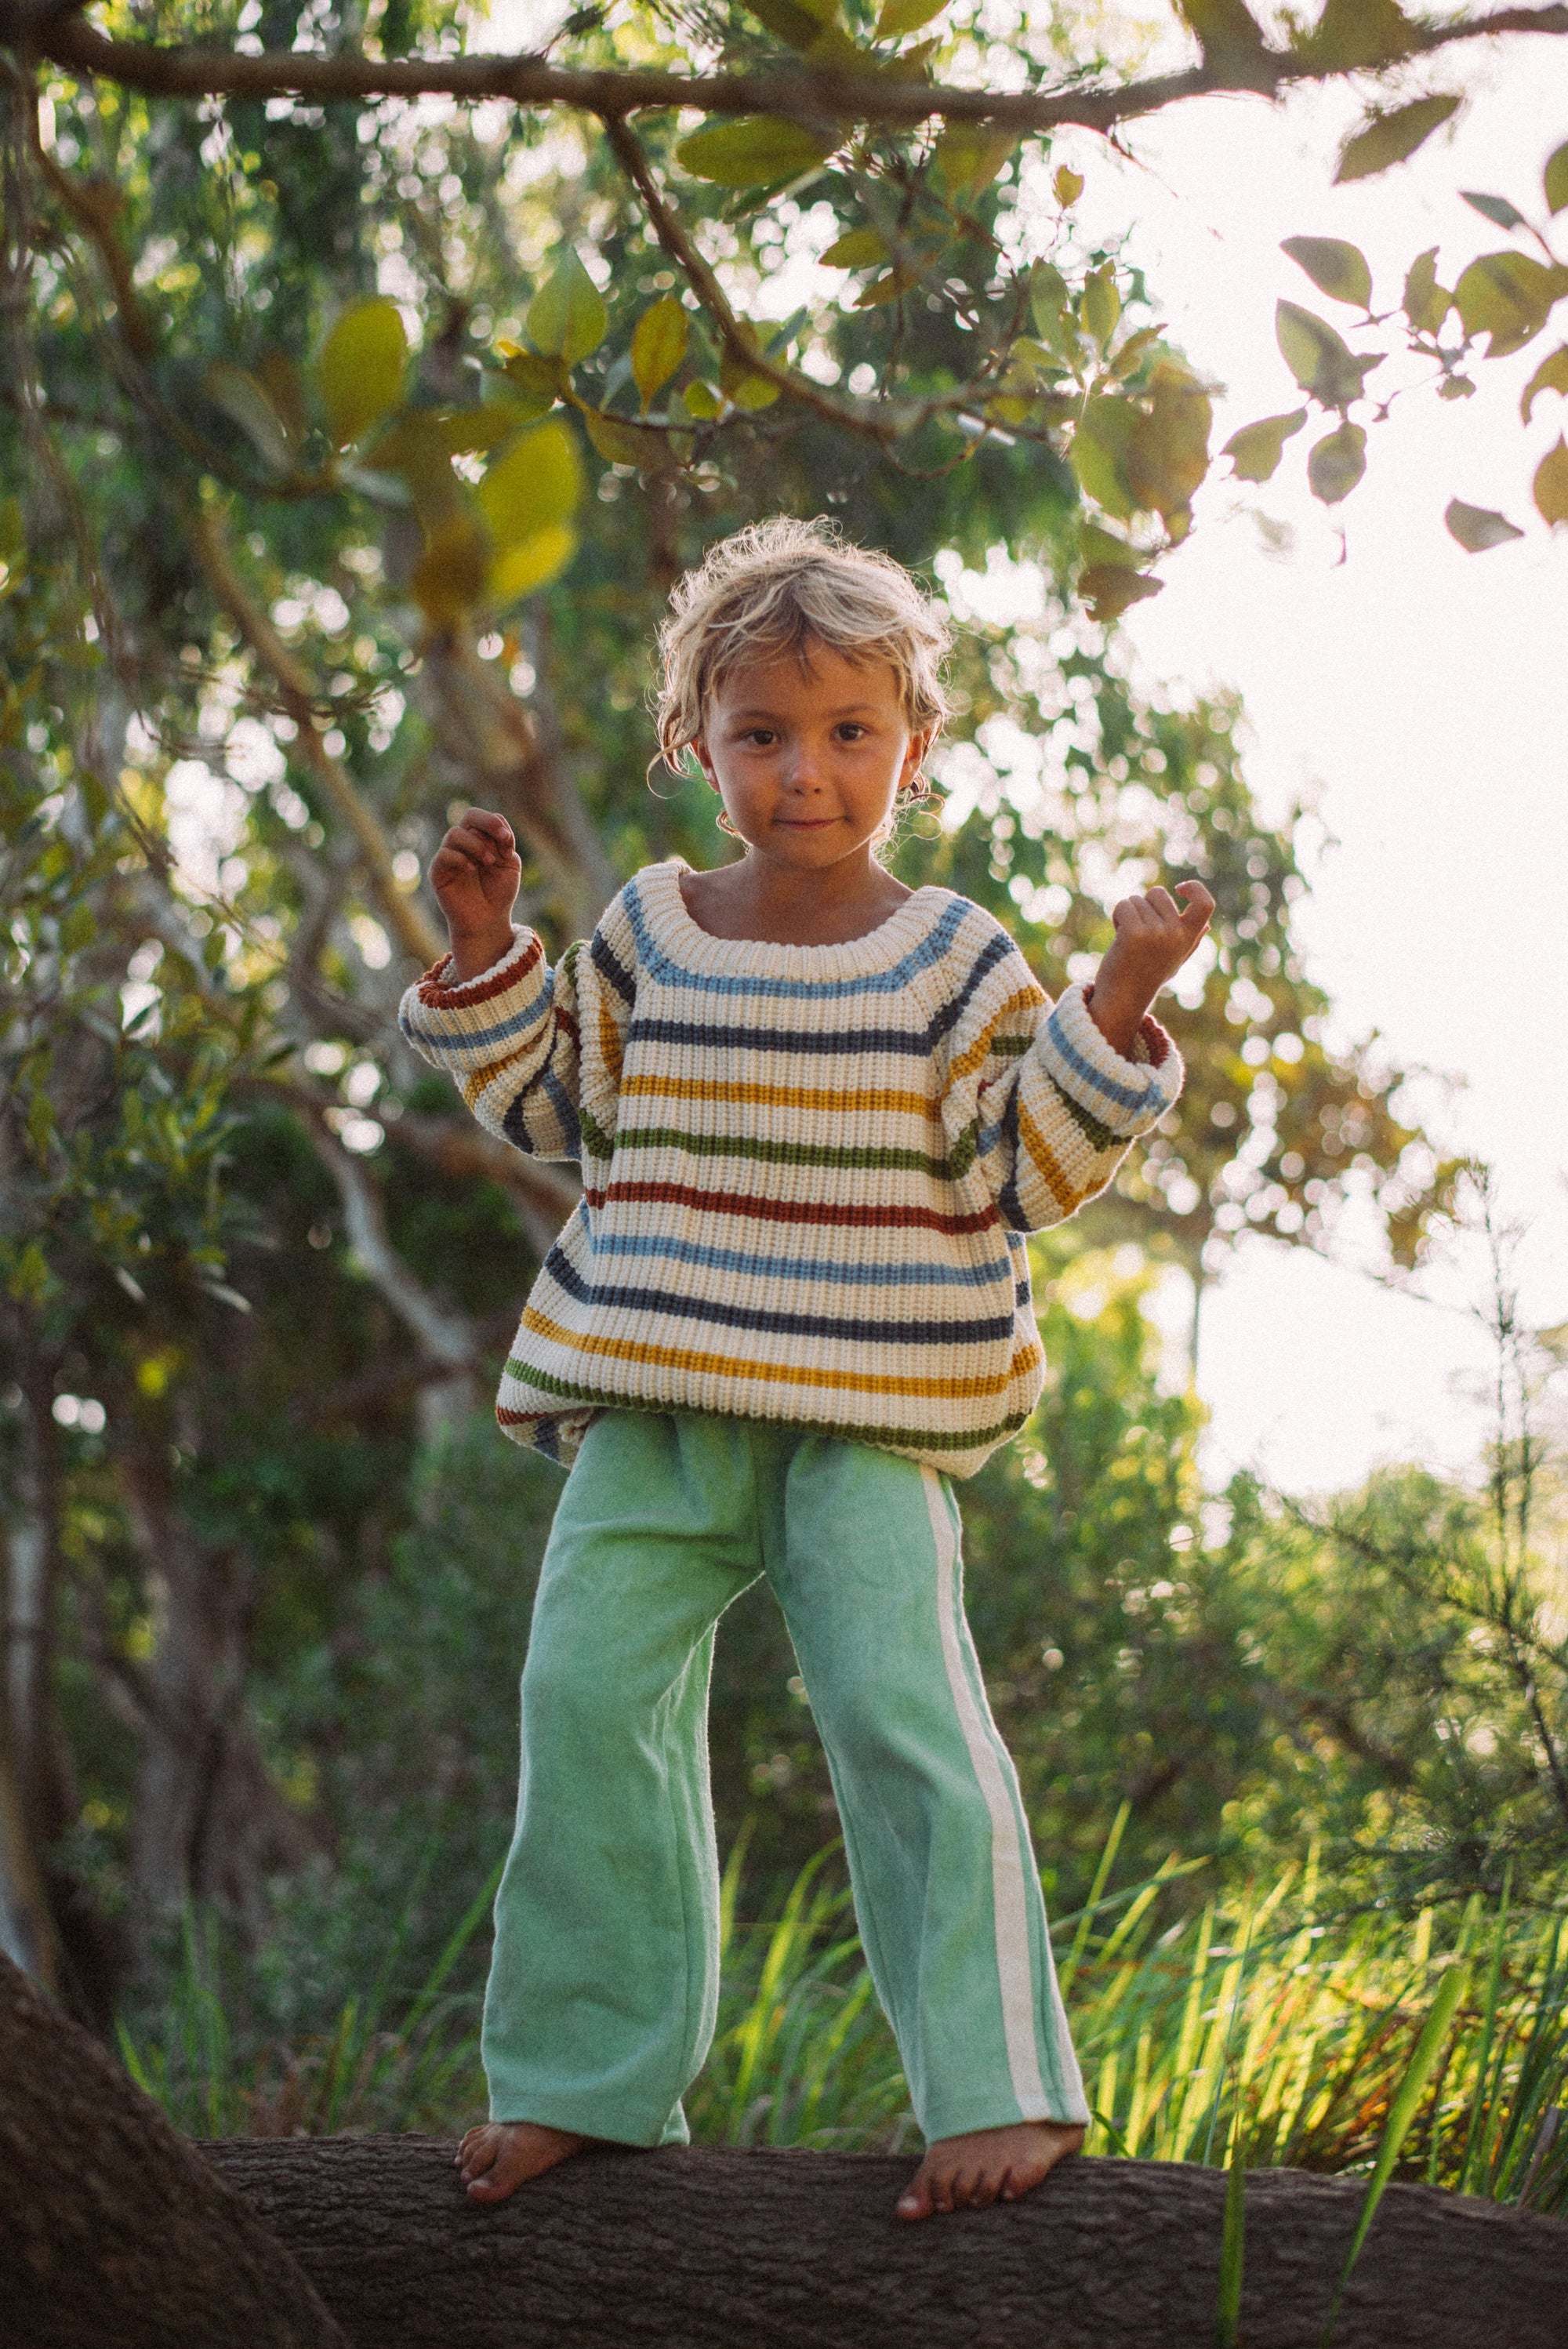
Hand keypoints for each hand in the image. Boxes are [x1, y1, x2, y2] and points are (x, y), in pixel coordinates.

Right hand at [429, 808, 521, 979]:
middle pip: (469, 816)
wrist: (488, 921)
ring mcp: (448, 856)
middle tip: (502, 842)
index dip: (495, 823)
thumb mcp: (509, 865)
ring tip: (489, 863)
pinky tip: (472, 870)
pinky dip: (460, 859)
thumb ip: (505, 844)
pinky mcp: (437, 872)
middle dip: (488, 824)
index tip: (508, 842)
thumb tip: (495, 830)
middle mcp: (462, 843)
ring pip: (455, 834)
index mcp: (479, 838)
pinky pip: (444, 855)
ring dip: (477, 846)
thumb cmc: (498, 892)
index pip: (482, 817)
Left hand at [1086, 879, 1214, 1059]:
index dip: (1195, 888)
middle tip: (1138, 931)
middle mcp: (1176, 934)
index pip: (1205, 903)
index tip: (1179, 888)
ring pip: (1136, 899)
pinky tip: (1118, 937)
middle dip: (1144, 905)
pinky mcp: (1134, 932)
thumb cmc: (1147, 978)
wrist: (1123, 1000)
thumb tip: (1206, 926)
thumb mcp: (1175, 961)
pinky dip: (1117, 916)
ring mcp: (1156, 933)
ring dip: (1128, 914)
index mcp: (1189, 937)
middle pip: (1159, 893)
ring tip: (1128, 940)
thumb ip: (1191, 942)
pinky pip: (1123, 905)